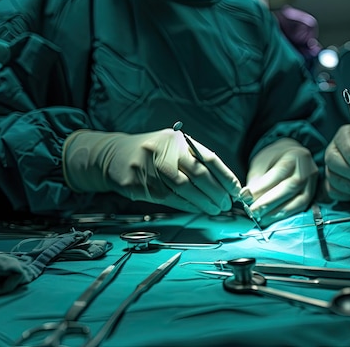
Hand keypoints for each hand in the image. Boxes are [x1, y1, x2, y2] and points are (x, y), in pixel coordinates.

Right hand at [62, 128, 240, 214]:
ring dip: (202, 202)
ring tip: (215, 209)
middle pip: (197, 174)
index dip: (225, 175)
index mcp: (176, 139)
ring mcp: (148, 167)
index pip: (207, 157)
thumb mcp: (171, 148)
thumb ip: (193, 161)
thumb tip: (223, 185)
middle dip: (215, 192)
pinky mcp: (137, 184)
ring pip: (182, 189)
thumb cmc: (151, 154)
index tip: (237, 190)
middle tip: (227, 204)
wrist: (112, 156)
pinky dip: (185, 205)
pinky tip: (196, 209)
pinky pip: (167, 198)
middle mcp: (162, 150)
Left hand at [240, 138, 317, 226]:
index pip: (279, 172)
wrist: (289, 155)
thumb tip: (247, 197)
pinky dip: (286, 214)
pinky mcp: (313, 193)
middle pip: (290, 187)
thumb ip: (255, 179)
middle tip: (253, 211)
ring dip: (278, 212)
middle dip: (270, 202)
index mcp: (294, 155)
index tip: (247, 198)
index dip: (262, 188)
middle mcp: (307, 168)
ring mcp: (313, 182)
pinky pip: (302, 207)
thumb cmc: (272, 159)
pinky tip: (273, 218)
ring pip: (299, 201)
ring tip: (262, 218)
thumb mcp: (261, 163)